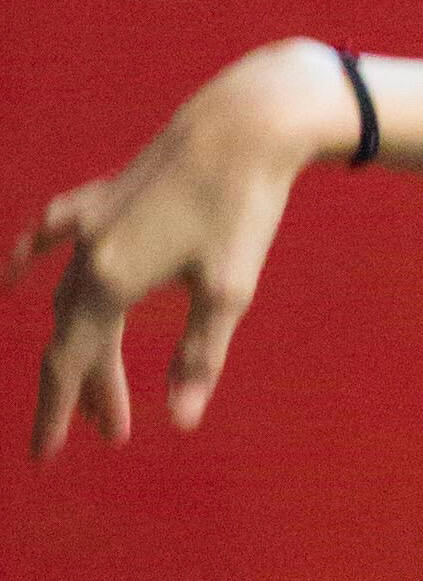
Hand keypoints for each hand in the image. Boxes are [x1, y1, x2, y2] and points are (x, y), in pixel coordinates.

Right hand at [11, 40, 352, 457]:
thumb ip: (198, 358)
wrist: (242, 125)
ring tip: (107, 395)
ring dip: (84, 347)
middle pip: (72, 336)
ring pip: (69, 297)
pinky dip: (34, 260)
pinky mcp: (107, 198)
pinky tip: (17, 275)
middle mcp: (88, 250)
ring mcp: (92, 220)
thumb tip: (180, 420)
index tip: (44, 455)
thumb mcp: (226, 292)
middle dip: (86, 390)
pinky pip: (54, 237)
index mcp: (110, 279)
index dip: (56, 411)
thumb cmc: (241, 209)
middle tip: (113, 435)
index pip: (69, 361)